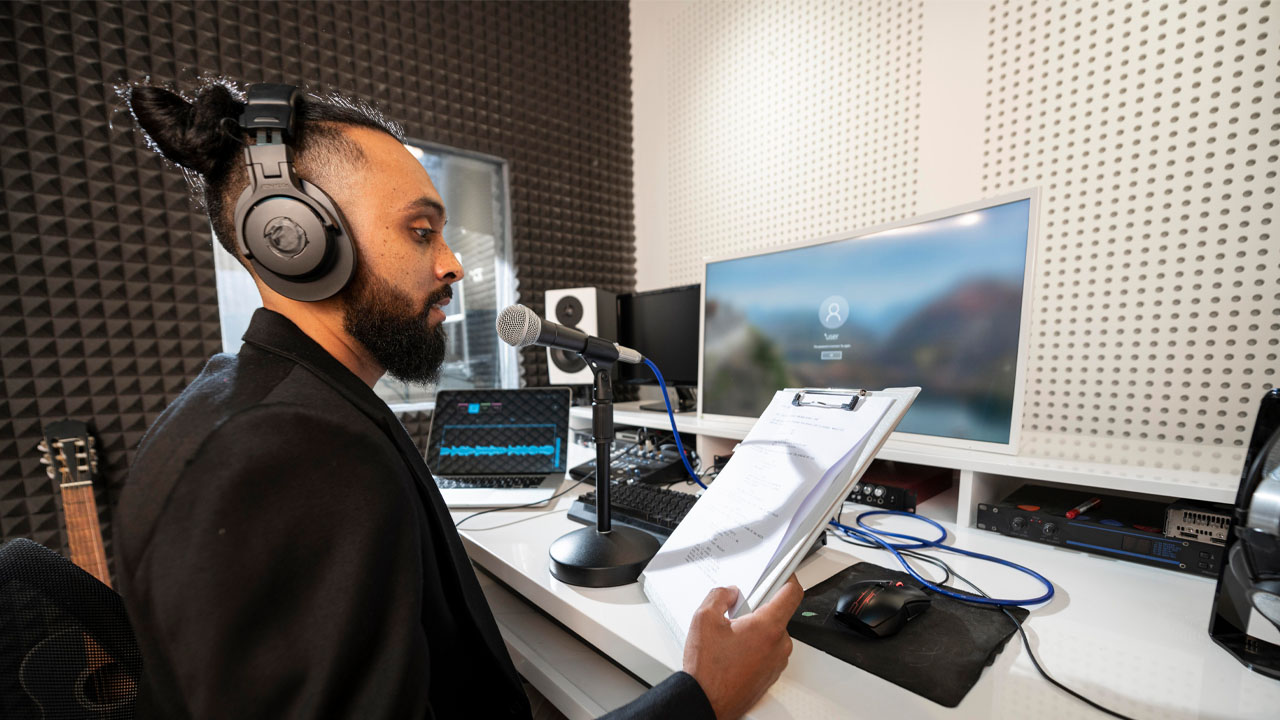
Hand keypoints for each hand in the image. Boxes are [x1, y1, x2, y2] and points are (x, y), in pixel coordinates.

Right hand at [682, 575, 803, 719]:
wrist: (706, 703)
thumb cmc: (707, 671)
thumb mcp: (704, 620)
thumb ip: (719, 596)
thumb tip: (729, 593)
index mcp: (768, 627)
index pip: (791, 594)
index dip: (788, 578)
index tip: (781, 573)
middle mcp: (778, 645)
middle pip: (778, 614)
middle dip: (758, 609)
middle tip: (736, 612)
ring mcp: (777, 662)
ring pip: (772, 634)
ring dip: (755, 630)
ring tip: (730, 637)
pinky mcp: (771, 675)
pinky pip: (768, 651)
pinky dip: (755, 647)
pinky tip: (733, 652)